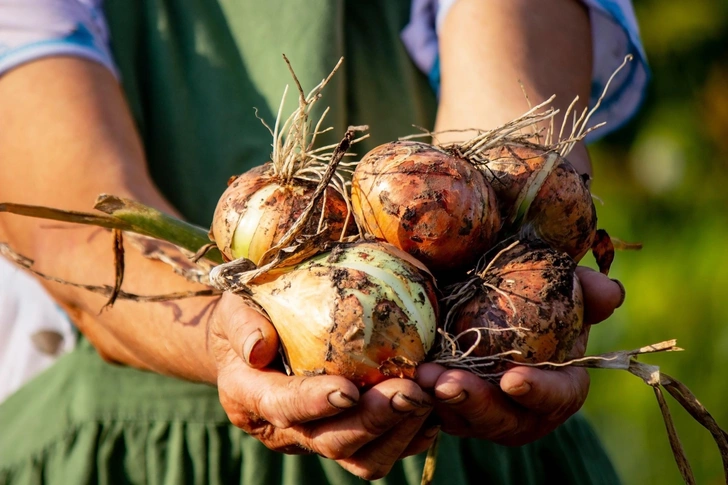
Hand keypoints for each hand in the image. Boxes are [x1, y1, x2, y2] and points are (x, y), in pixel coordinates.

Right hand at [207, 292, 435, 479]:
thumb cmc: (245, 315)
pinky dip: (410, 436)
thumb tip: (258, 346)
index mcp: (248, 396)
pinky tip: (434, 408)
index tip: (348, 390)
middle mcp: (282, 429)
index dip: (314, 403)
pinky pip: (380, 452)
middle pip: (330, 441)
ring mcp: (315, 437)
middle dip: (373, 420)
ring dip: (398, 432)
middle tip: (410, 391)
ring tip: (427, 397)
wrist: (252, 342)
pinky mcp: (344, 437)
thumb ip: (242, 323)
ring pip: (360, 458)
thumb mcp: (233, 308)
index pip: (281, 407)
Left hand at [415, 267, 624, 444]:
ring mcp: (485, 413)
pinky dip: (420, 400)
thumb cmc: (530, 293)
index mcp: (560, 383)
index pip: (560, 397)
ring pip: (464, 421)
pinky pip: (435, 413)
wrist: (487, 298)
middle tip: (448, 384)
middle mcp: (524, 408)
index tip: (513, 378)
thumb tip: (610, 293)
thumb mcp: (556, 284)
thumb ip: (584, 286)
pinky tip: (404, 379)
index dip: (540, 392)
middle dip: (477, 404)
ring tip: (421, 377)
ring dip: (442, 402)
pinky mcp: (450, 409)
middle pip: (505, 420)